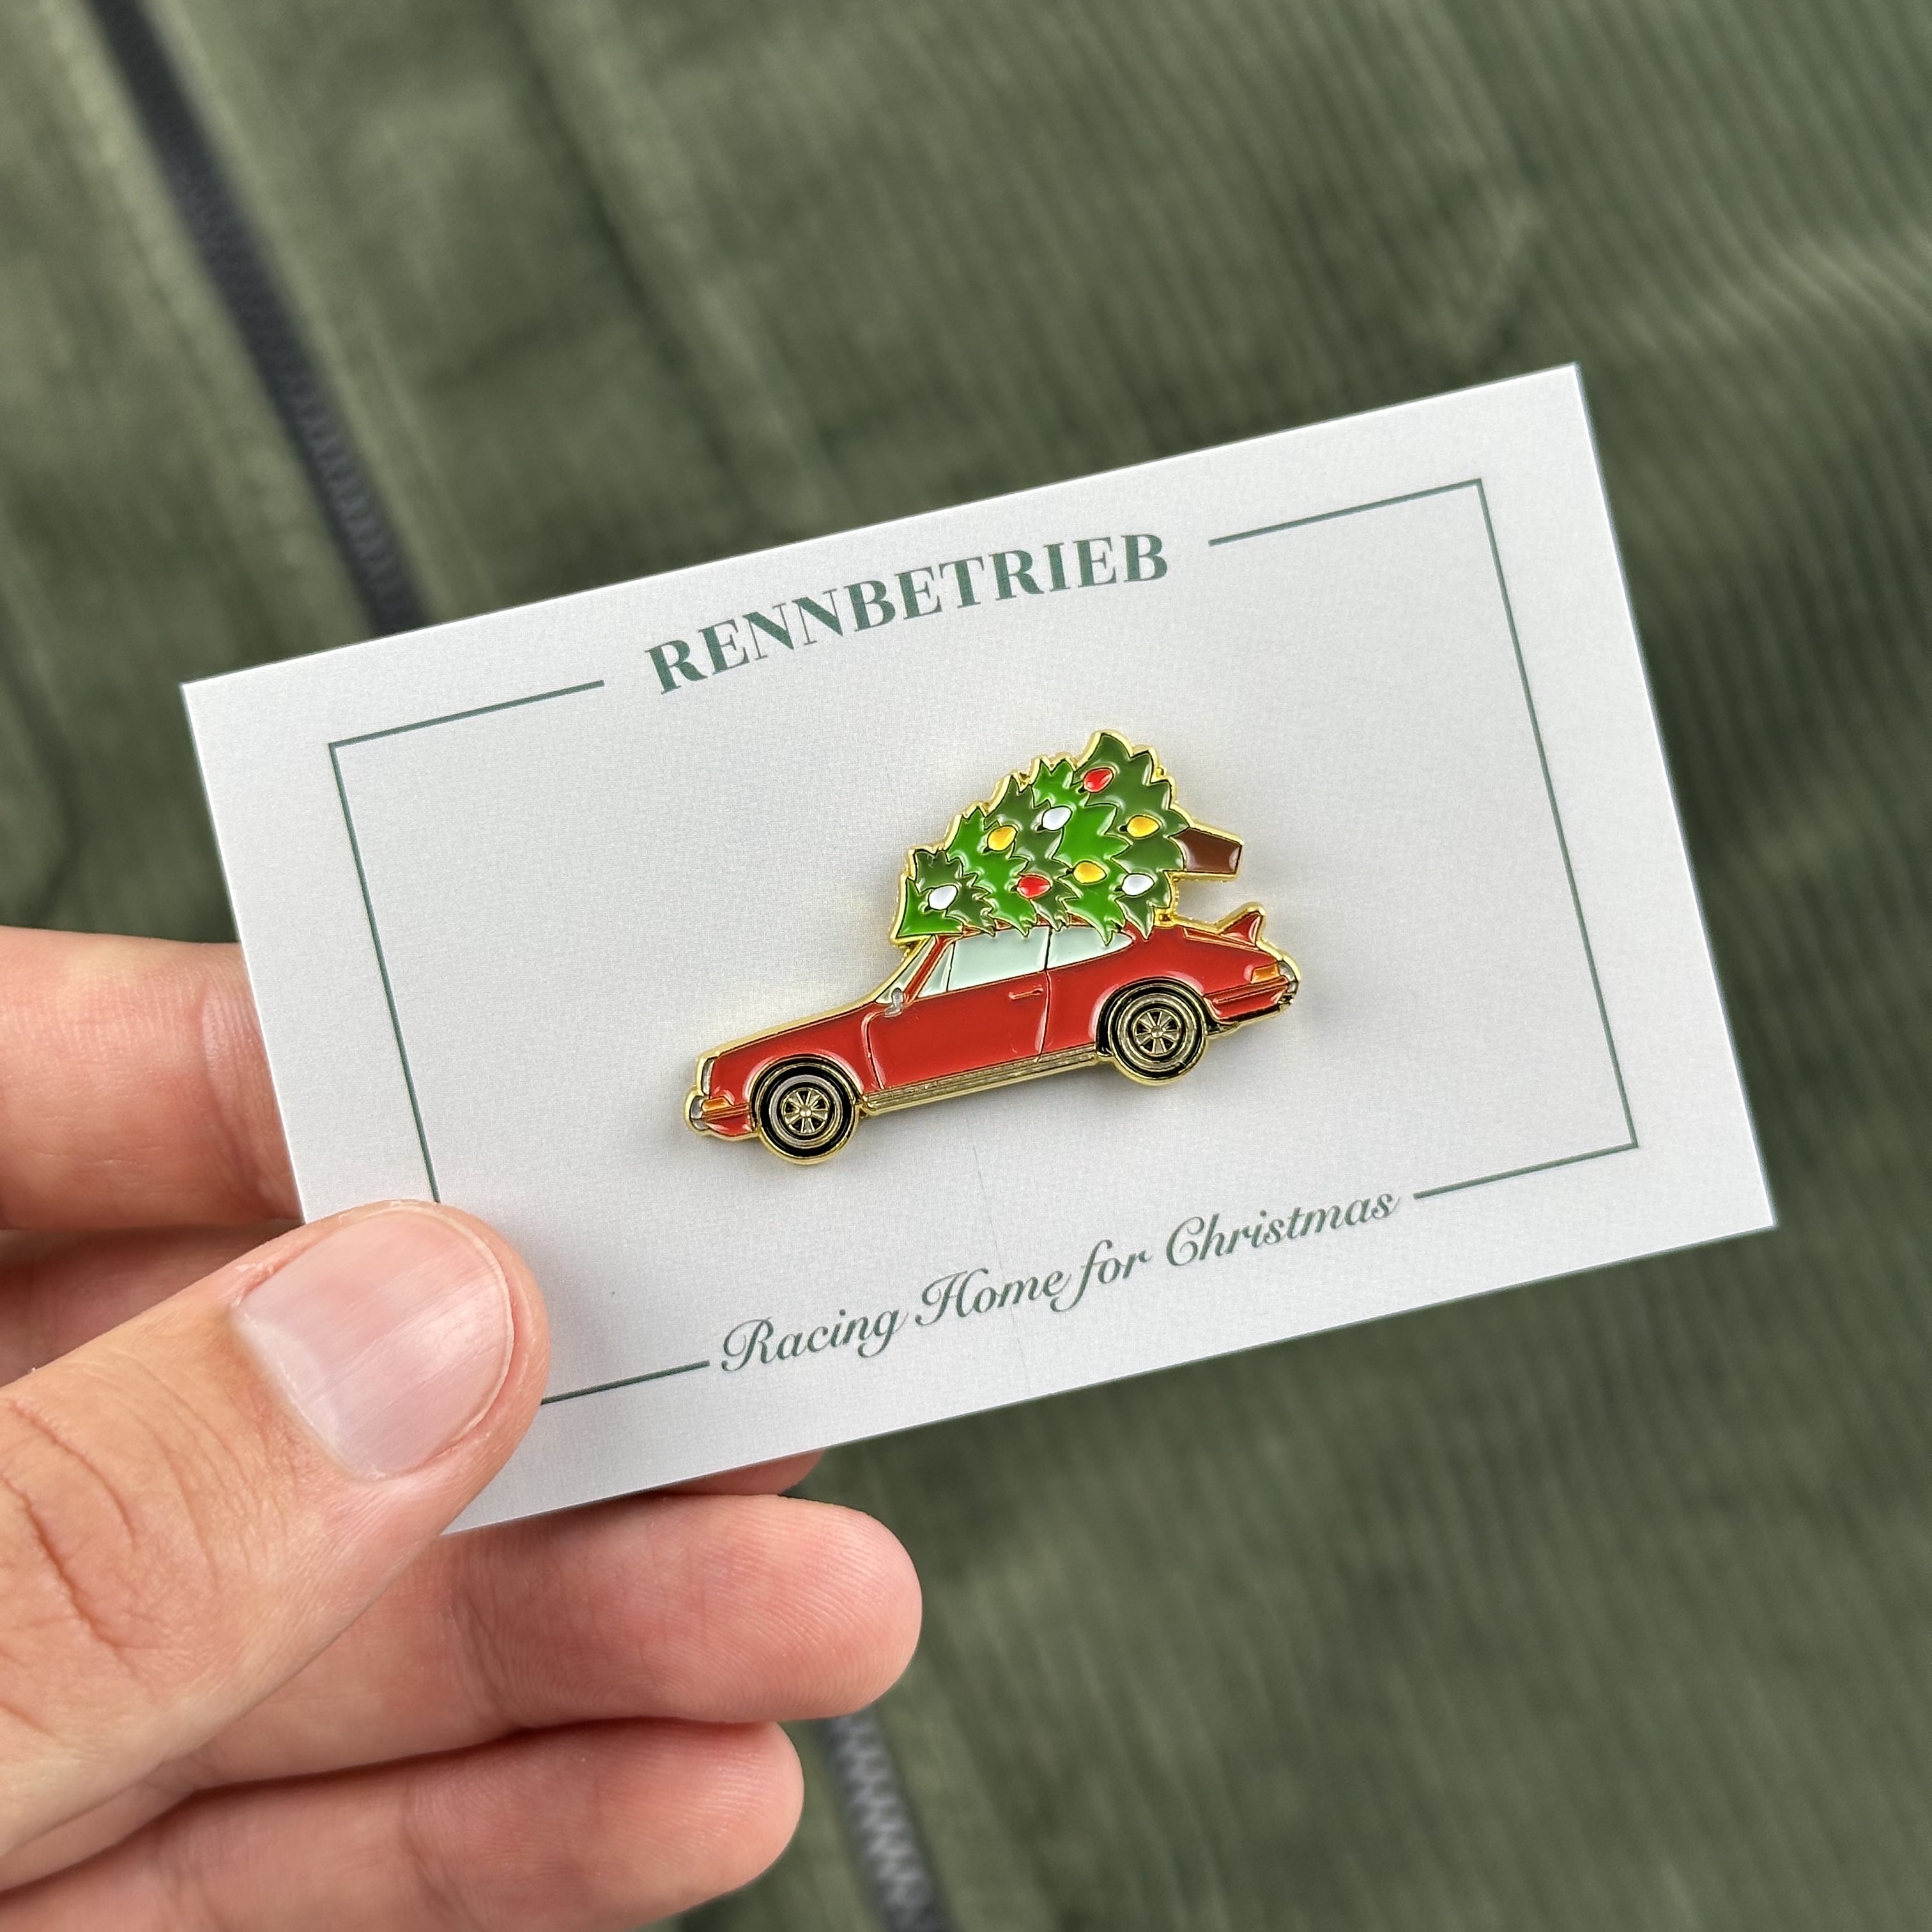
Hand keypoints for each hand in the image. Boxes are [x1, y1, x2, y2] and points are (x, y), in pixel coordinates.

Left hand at [0, 927, 919, 1927]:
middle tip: (775, 1358)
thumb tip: (417, 1322)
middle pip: (271, 1369)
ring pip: (321, 1629)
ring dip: (593, 1633)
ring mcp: (0, 1708)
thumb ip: (89, 1513)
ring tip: (815, 1608)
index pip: (86, 1086)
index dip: (335, 1067)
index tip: (567, 1083)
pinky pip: (285, 1851)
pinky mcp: (52, 1904)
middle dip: (554, 1387)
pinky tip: (678, 1789)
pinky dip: (490, 1832)